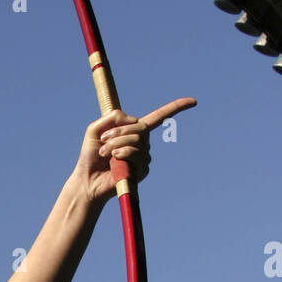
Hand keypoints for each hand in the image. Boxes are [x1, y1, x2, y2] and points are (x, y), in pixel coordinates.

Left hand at [71, 97, 196, 205]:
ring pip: (136, 140)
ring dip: (116, 143)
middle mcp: (143, 143)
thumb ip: (111, 117)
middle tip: (103, 140)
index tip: (194, 101)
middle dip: (119, 131)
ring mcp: (144, 157)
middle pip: (140, 128)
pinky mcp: (142, 170)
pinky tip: (113, 159)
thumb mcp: (96, 129)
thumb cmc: (91, 155)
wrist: (88, 179)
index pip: (159, 117)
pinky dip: (122, 153)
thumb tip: (134, 120)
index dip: (176, 108)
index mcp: (134, 131)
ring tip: (104, 152)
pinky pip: (135, 153)